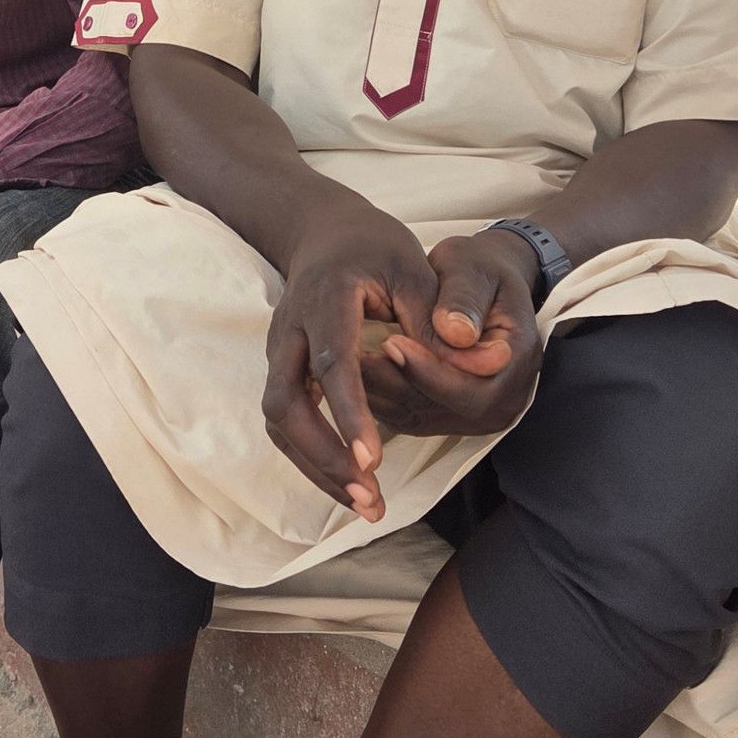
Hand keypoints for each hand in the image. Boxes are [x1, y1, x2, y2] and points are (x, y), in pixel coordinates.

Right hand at [260, 198, 441, 524]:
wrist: (326, 233)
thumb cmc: (375, 249)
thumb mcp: (412, 267)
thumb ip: (431, 314)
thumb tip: (458, 363)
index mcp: (324, 298)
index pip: (331, 363)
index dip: (349, 413)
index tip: (373, 459)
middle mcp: (290, 328)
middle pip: (286, 404)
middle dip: (324, 457)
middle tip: (370, 497)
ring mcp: (278, 351)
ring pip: (279, 421)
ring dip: (317, 467)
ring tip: (365, 505)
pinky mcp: (281, 370)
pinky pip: (284, 423)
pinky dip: (311, 458)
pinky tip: (348, 484)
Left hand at [361, 231, 543, 439]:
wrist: (483, 284)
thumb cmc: (479, 270)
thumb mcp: (474, 270)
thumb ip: (465, 299)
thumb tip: (456, 333)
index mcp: (517, 361)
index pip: (472, 386)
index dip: (429, 369)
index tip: (392, 340)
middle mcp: (503, 399)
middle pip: (443, 408)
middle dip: (397, 381)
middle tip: (356, 353)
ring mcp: (476, 415)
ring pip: (420, 416)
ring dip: (381, 393)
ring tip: (347, 360)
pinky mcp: (448, 416)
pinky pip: (408, 416)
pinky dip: (379, 398)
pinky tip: (353, 373)